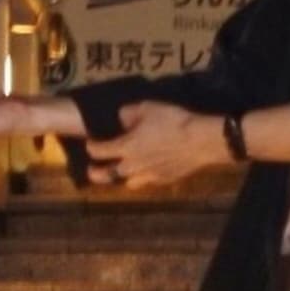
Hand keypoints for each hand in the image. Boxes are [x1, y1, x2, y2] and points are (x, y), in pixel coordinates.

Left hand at [85, 102, 228, 188]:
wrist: (199, 142)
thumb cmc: (172, 121)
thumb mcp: (146, 108)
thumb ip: (128, 114)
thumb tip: (122, 120)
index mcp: (126, 147)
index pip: (100, 151)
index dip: (92, 147)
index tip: (90, 143)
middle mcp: (134, 166)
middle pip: (109, 174)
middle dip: (97, 173)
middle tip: (91, 172)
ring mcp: (149, 176)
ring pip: (128, 183)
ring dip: (120, 178)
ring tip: (119, 174)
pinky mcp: (164, 180)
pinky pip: (147, 183)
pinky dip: (140, 179)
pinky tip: (143, 173)